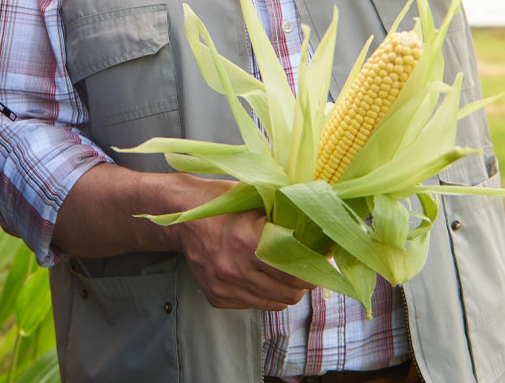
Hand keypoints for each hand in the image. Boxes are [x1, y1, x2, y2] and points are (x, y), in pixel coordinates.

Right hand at [171, 201, 314, 310]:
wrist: (181, 216)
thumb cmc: (222, 203)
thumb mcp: (257, 198)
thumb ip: (287, 215)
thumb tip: (323, 228)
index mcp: (248, 241)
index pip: (296, 270)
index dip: (314, 267)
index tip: (321, 259)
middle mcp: (235, 268)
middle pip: (289, 292)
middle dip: (304, 281)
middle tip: (308, 267)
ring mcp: (224, 286)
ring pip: (275, 303)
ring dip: (286, 290)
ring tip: (287, 273)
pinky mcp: (217, 297)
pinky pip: (254, 304)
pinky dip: (265, 294)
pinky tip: (262, 276)